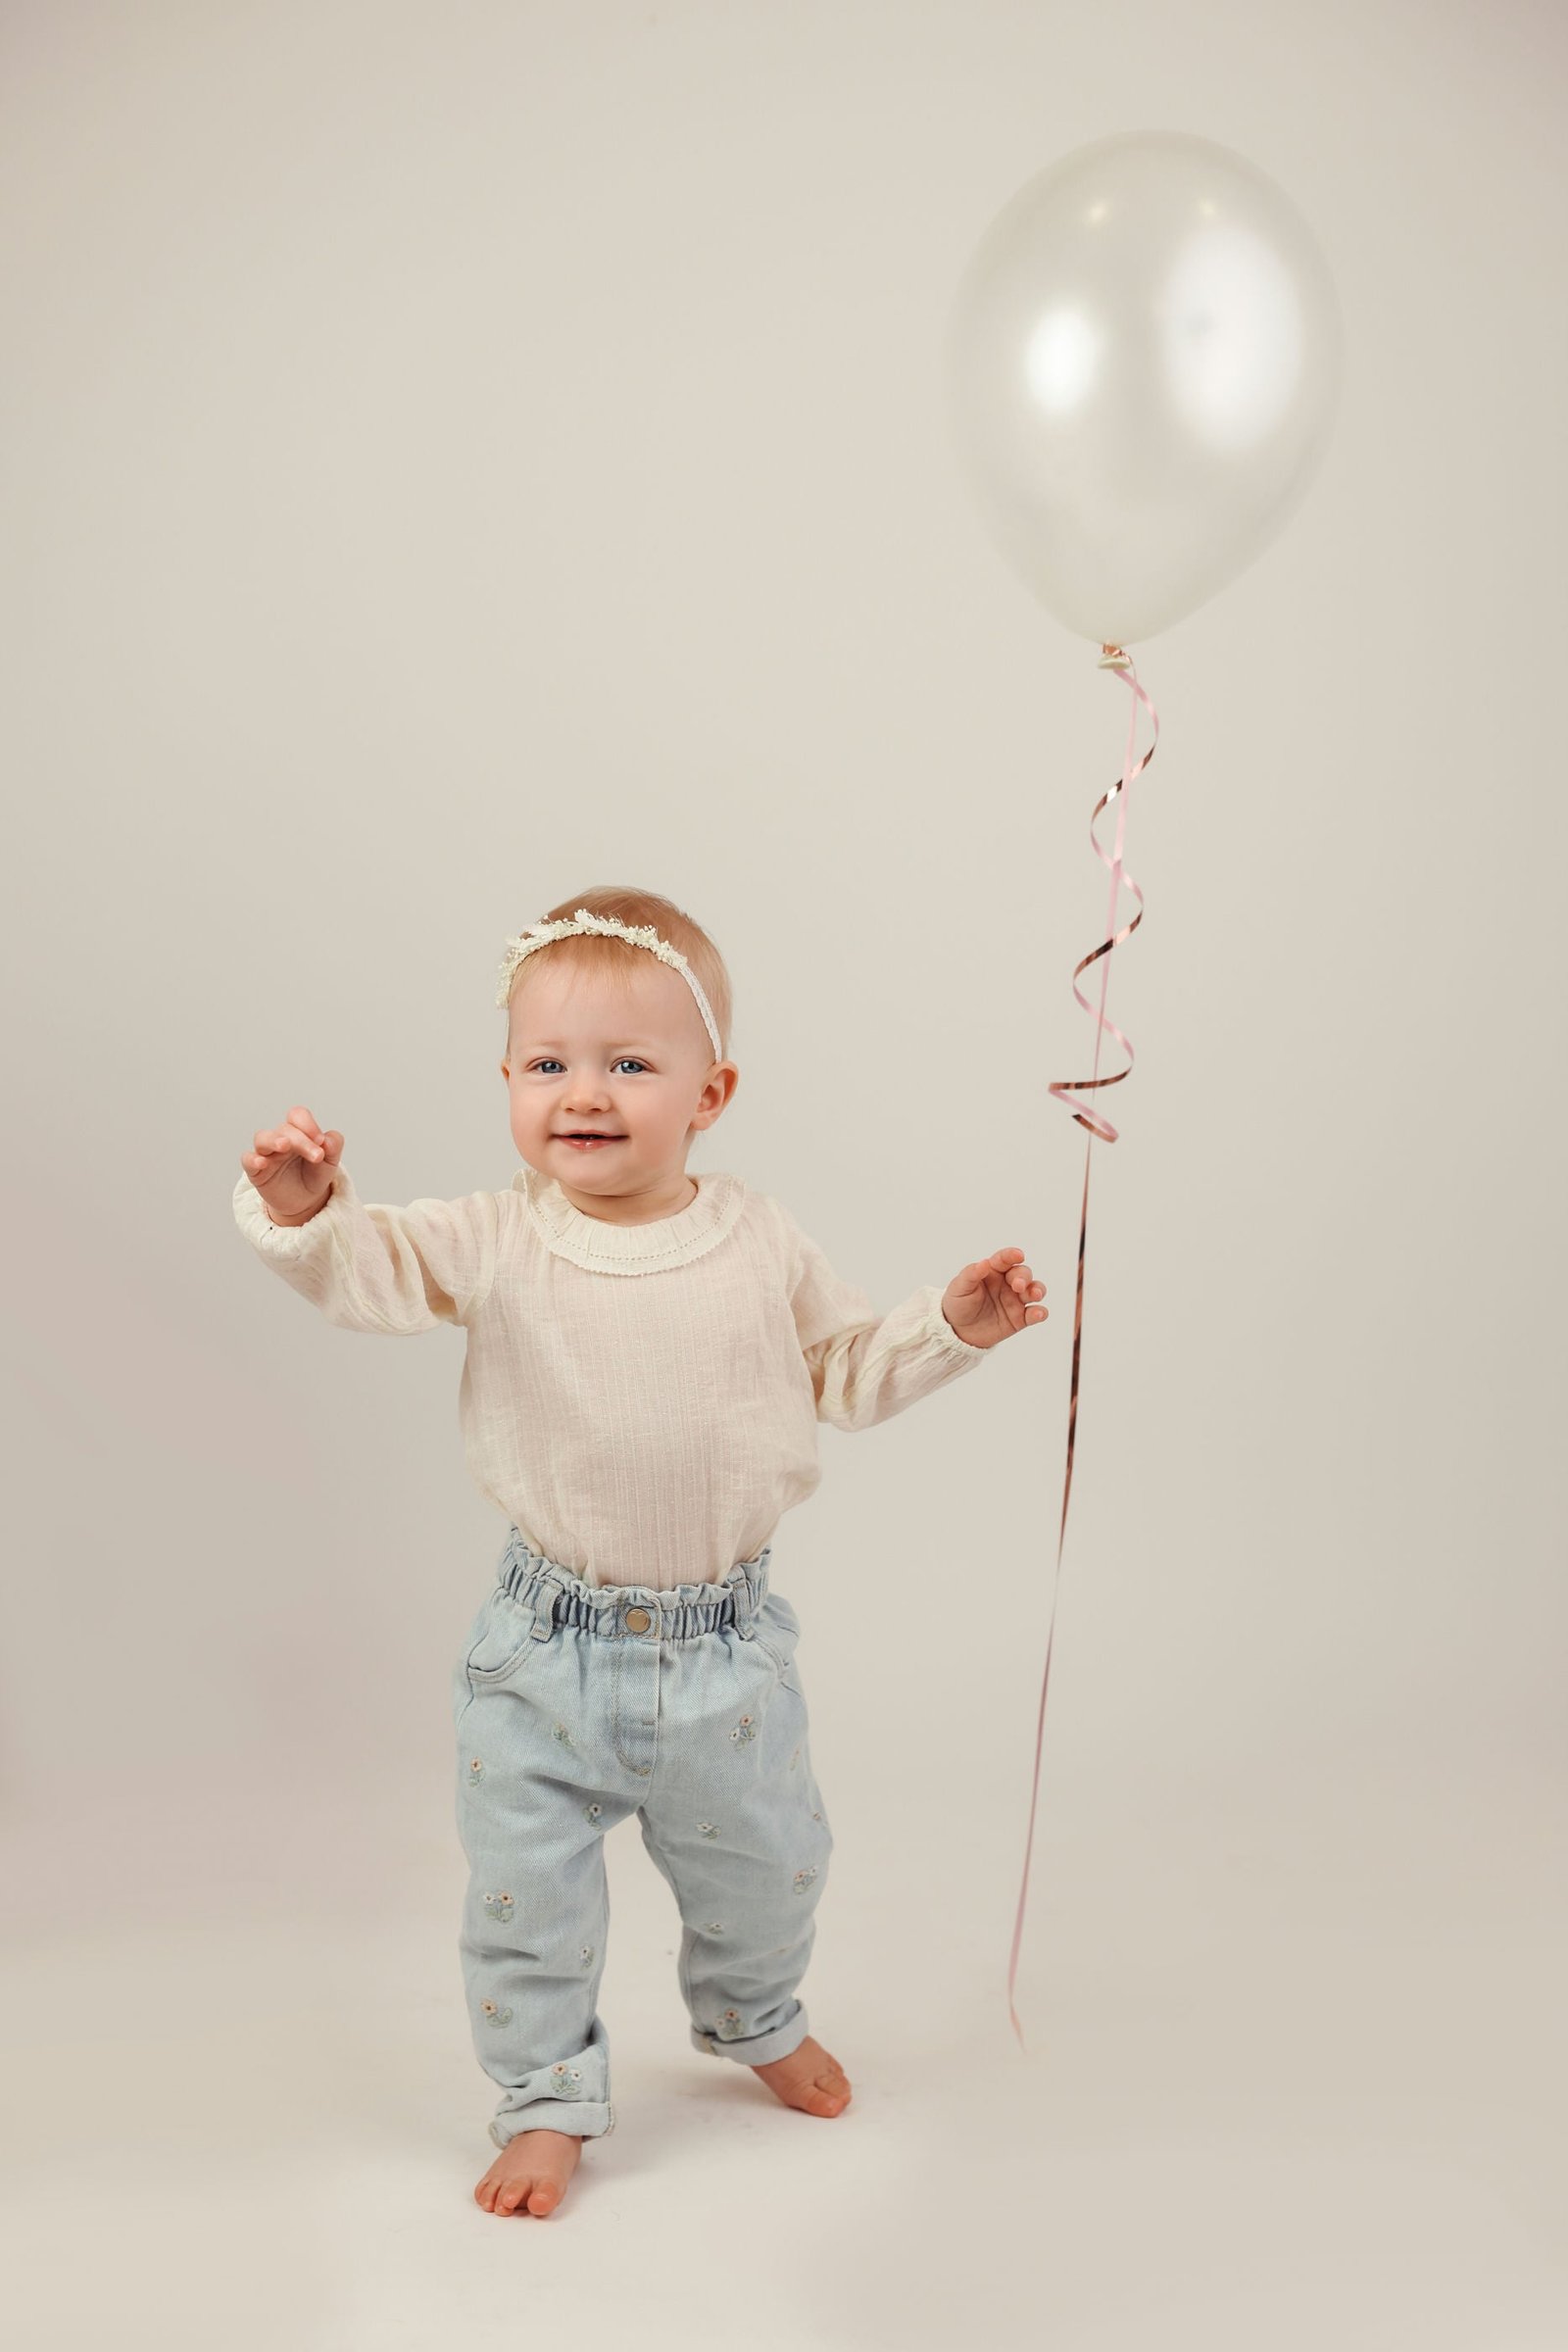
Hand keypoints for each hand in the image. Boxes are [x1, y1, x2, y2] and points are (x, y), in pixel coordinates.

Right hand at [241, 1104, 343, 1224]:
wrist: (305, 1201)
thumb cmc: (314, 1175)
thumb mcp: (330, 1161)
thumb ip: (334, 1146)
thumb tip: (328, 1139)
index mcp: (298, 1132)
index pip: (297, 1115)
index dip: (308, 1124)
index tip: (321, 1141)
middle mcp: (280, 1139)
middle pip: (285, 1129)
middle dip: (302, 1141)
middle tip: (317, 1156)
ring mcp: (266, 1154)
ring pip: (262, 1138)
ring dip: (274, 1140)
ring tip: (285, 1146)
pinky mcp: (256, 1171)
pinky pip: (248, 1160)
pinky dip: (252, 1159)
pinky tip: (262, 1163)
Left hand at [941, 1247, 1047, 1349]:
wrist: (957, 1331)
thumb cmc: (958, 1304)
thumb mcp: (959, 1287)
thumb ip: (971, 1274)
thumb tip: (985, 1262)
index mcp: (993, 1271)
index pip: (1005, 1259)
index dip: (1012, 1255)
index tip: (1018, 1255)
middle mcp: (1007, 1283)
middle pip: (1023, 1274)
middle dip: (1024, 1277)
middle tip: (1017, 1285)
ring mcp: (1015, 1300)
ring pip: (1034, 1290)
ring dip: (1038, 1290)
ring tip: (1034, 1295)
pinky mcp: (1020, 1319)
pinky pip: (1035, 1314)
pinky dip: (1040, 1313)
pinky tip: (1038, 1314)